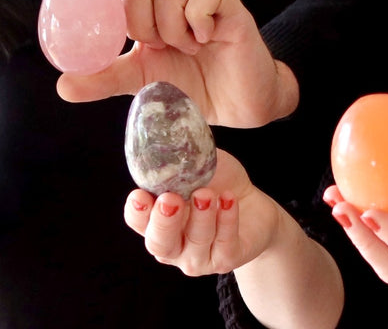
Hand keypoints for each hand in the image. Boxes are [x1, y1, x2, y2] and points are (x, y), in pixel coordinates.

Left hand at [55, 0, 296, 126]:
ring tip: (188, 48)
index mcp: (146, 6)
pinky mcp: (227, 3)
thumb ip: (103, 78)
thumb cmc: (190, 83)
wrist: (238, 104)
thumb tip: (63, 85)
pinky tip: (206, 38)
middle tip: (158, 46)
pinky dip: (197, 20)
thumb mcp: (140, 81)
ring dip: (171, 30)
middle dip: (138, 22)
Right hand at [127, 151, 343, 327]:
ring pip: (195, 244)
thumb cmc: (216, 182)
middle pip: (159, 243)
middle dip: (164, 222)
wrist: (251, 203)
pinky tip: (229, 199)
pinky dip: (227, 220)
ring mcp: (200, 257)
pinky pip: (225, 245)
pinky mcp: (227, 259)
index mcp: (157, 220)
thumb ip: (178, 157)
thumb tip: (163, 128)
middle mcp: (174, 245)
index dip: (136, 212)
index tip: (139, 194)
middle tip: (171, 199)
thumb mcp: (196, 166)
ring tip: (207, 193)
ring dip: (201, 217)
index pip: (137, 222)